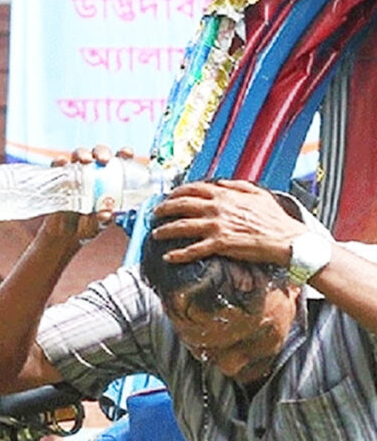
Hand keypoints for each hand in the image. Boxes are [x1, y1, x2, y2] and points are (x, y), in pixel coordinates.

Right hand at [45, 144, 135, 240]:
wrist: (64, 235)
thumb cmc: (86, 226)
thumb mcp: (97, 225)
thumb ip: (102, 219)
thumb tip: (107, 213)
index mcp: (110, 180)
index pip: (120, 162)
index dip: (124, 154)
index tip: (126, 153)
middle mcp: (94, 172)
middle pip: (99, 154)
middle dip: (102, 152)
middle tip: (104, 160)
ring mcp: (76, 173)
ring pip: (80, 155)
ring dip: (82, 153)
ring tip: (84, 160)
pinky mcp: (59, 176)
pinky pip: (58, 165)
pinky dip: (60, 162)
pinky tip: (63, 164)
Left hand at [150, 179, 307, 264]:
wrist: (287, 239)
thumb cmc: (275, 218)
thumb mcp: (258, 194)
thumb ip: (237, 186)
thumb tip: (222, 183)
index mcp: (225, 194)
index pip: (192, 189)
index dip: (176, 193)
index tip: (168, 197)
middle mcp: (217, 208)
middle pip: (181, 205)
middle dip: (164, 209)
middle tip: (155, 214)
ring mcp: (217, 226)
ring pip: (182, 226)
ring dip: (165, 230)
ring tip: (155, 234)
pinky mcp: (220, 244)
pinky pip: (193, 250)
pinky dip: (178, 254)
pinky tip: (168, 257)